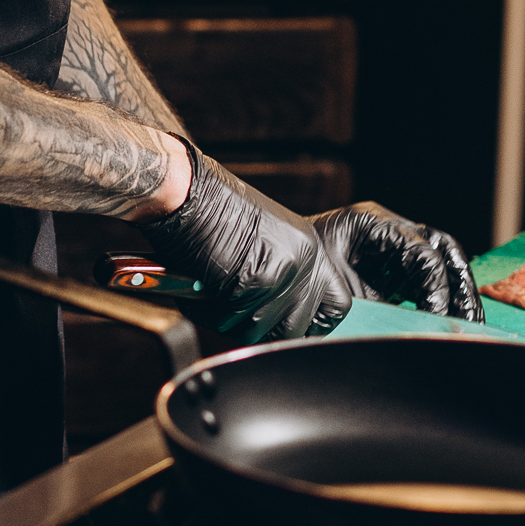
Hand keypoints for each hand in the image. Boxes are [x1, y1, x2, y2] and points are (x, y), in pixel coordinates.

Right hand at [139, 141, 334, 341]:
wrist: (187, 193)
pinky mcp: (248, 286)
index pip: (336, 306)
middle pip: (294, 330)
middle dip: (263, 326)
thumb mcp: (267, 238)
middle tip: (236, 302)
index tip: (290, 321)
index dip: (311, 321)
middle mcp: (301, 263)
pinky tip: (203, 284)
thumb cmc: (213, 211)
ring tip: (215, 285)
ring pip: (258, 333)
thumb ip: (282, 274)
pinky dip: (211, 312)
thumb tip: (283, 317)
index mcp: (310, 248)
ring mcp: (277, 276)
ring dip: (231, 319)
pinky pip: (229, 323)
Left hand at [309, 201, 482, 325]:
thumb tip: (393, 332)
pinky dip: (444, 301)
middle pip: (443, 250)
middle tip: (469, 323)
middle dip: (460, 286)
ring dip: (460, 295)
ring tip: (470, 328)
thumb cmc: (301, 270)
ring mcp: (397, 249)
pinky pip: (430, 280)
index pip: (421, 249)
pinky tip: (451, 326)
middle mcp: (391, 231)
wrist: (281, 268)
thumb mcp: (328, 284)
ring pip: (444, 262)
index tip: (435, 314)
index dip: (434, 283)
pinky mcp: (397, 271)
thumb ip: (361, 305)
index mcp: (373, 225)